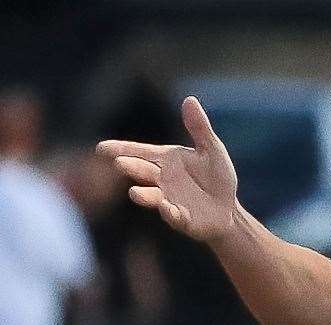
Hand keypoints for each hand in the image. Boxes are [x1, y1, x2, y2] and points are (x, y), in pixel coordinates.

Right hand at [97, 97, 238, 243]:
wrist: (228, 210)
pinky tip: (168, 208)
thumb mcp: (211, 150)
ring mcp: (169, 200)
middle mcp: (161, 179)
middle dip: (131, 167)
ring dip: (143, 195)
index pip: (138, 151)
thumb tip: (189, 99)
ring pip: (152, 196)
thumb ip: (199, 128)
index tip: (101, 149)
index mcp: (165, 159)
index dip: (120, 149)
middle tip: (120, 164)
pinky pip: (175, 216)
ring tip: (134, 193)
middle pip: (142, 171)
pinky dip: (171, 213)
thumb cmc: (216, 177)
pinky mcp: (183, 219)